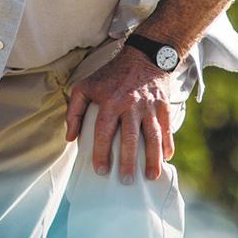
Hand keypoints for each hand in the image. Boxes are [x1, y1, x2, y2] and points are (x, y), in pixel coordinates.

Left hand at [64, 48, 177, 183]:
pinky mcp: (164, 106)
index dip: (101, 152)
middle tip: (126, 180)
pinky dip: (168, 144)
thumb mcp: (85, 86)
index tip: (100, 170)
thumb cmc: (111, 75)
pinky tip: (166, 158)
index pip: (104, 131)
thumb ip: (74, 111)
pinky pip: (167, 128)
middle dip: (128, 161)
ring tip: (150, 176)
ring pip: (153, 136)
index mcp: (110, 101)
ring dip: (152, 158)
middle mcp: (131, 105)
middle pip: (130, 137)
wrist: (144, 56)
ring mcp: (150, 106)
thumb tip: (70, 138)